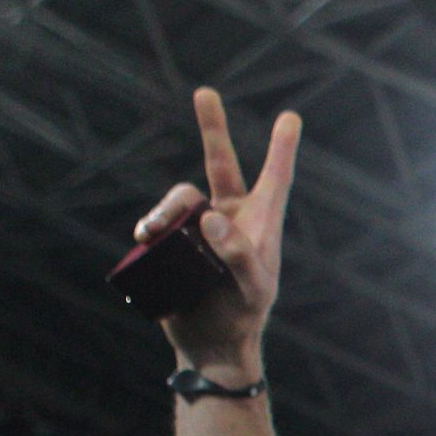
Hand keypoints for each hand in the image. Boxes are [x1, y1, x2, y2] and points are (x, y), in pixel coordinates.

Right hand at [134, 88, 300, 373]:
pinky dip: (148, 227)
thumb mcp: (252, 287)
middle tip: (205, 91)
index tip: (291, 117)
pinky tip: (145, 240)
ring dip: (164, 209)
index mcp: (259, 223)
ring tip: (154, 232)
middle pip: (219, 164)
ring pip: (177, 198)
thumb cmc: (244, 314)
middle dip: (213, 128)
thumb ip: (238, 253)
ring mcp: (197, 227)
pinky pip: (154, 223)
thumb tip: (210, 215)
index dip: (281, 148)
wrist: (211, 343)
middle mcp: (228, 216)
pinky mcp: (171, 242)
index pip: (274, 178)